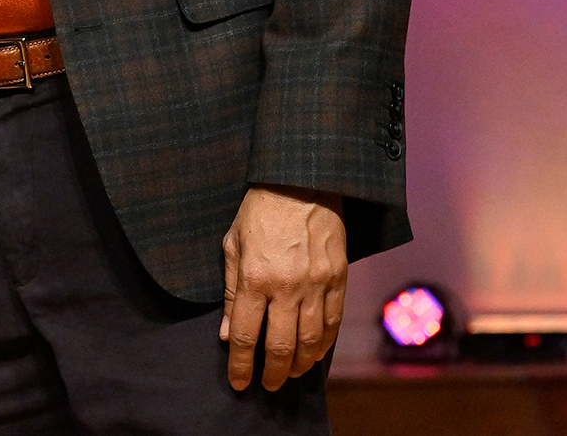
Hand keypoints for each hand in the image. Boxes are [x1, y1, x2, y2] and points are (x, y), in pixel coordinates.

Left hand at [220, 186, 346, 390]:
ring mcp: (316, 285)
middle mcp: (286, 287)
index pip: (246, 336)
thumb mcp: (233, 245)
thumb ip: (232, 292)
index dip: (241, 365)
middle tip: (268, 385)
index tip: (238, 382)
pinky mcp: (338, 279)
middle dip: (273, 373)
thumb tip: (228, 334)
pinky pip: (333, 322)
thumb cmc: (260, 211)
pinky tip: (316, 353)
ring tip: (291, 374)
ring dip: (301, 364)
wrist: (301, 181)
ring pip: (311, 341)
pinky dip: (324, 344)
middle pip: (281, 346)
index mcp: (255, 278)